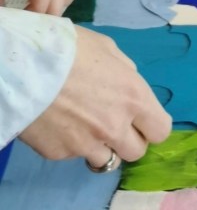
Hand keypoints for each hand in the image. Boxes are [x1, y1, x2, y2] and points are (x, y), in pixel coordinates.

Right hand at [18, 25, 171, 166]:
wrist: (22, 67)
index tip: (141, 120)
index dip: (152, 126)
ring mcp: (86, 144)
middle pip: (137, 152)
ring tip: (84, 126)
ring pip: (106, 160)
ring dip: (101, 147)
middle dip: (129, 140)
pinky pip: (73, 155)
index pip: (161, 130)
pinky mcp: (58, 154)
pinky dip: (71, 144)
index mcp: (134, 98)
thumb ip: (125, 73)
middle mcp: (115, 127)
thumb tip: (129, 84)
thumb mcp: (108, 50)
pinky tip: (59, 124)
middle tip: (113, 125)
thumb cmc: (68, 49)